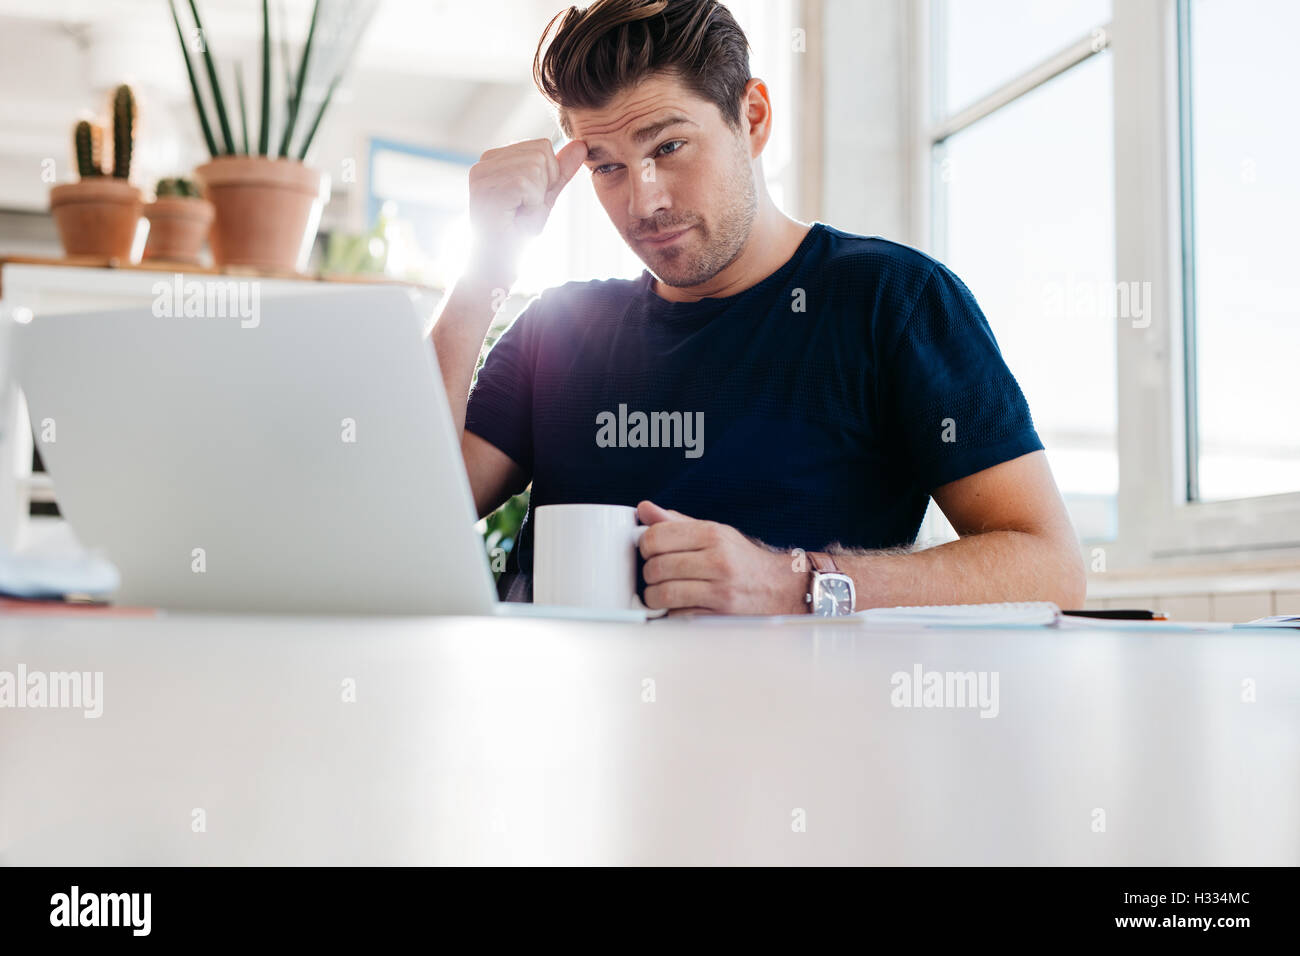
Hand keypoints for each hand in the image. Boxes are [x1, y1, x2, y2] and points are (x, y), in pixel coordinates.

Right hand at [467, 137, 586, 277]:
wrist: (496, 266)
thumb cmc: (516, 234)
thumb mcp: (545, 197)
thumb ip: (561, 171)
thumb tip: (581, 145)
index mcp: (497, 158)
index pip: (543, 146)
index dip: (548, 177)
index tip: (528, 201)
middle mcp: (485, 160)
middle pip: (541, 153)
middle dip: (543, 187)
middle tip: (523, 210)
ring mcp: (482, 173)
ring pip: (535, 167)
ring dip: (536, 198)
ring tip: (518, 214)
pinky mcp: (485, 186)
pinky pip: (527, 183)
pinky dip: (530, 205)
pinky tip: (514, 218)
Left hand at [636, 501, 806, 615]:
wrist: (780, 588)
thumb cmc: (741, 560)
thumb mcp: (714, 533)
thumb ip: (677, 523)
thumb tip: (644, 509)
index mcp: (712, 534)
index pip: (657, 536)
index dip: (645, 545)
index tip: (649, 551)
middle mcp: (717, 560)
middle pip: (656, 567)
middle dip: (648, 574)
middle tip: (655, 575)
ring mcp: (720, 590)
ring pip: (662, 594)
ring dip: (653, 597)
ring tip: (660, 593)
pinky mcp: (719, 615)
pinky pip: (677, 615)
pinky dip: (671, 613)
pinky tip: (678, 606)